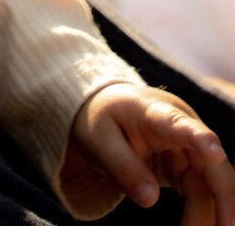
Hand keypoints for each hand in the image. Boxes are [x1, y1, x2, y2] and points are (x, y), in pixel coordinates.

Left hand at [69, 82, 233, 224]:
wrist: (106, 108)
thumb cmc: (102, 120)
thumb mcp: (99, 139)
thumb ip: (122, 166)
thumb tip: (150, 200)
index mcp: (154, 112)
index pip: (178, 124)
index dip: (200, 138)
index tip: (216, 153)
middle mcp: (181, 127)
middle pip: (210, 162)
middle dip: (223, 196)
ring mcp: (188, 147)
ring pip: (209, 184)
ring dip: (210, 213)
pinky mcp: (187, 166)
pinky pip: (201, 193)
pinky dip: (201, 214)